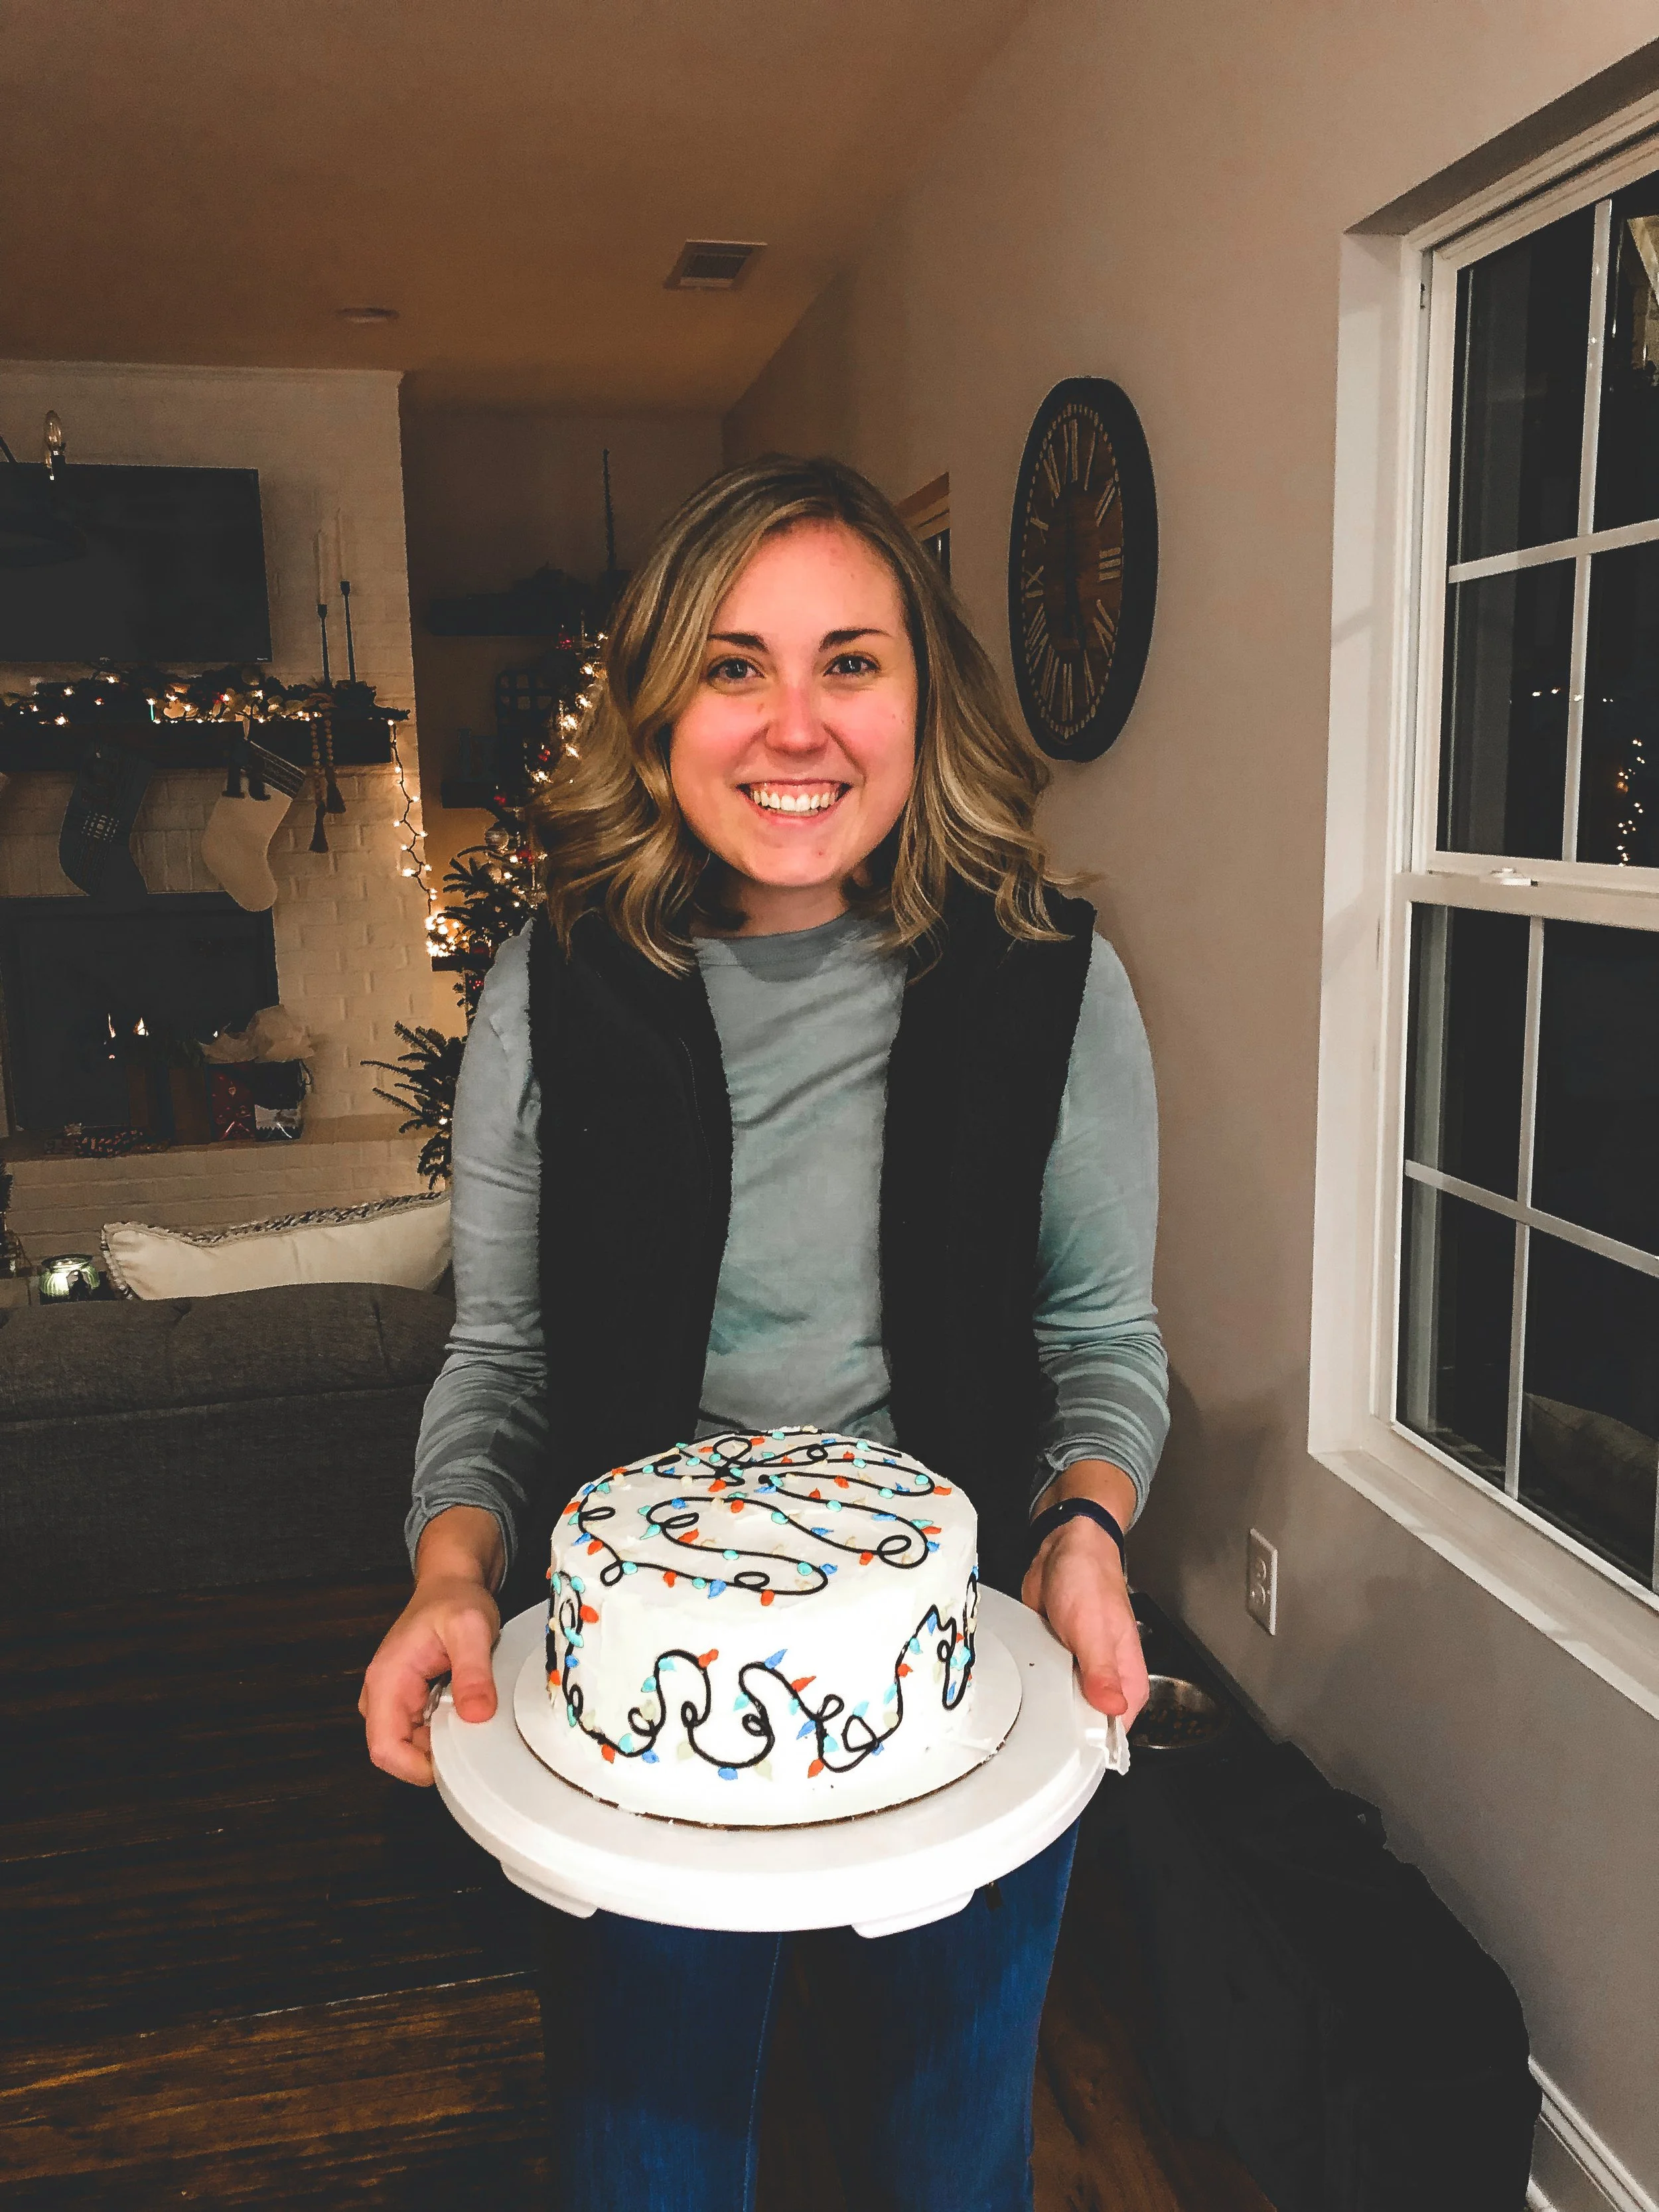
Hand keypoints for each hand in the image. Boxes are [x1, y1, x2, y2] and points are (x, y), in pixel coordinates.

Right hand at [359, 1506, 503, 1786]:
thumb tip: (476, 1714)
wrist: (452, 1585)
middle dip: (435, 1752)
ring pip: (413, 1746)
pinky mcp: (409, 1702)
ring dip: (443, 1739)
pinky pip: (424, 1732)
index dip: (416, 1767)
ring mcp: (395, 1700)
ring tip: (468, 1706)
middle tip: (469, 1728)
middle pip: (399, 1753)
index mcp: (387, 1680)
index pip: (384, 1748)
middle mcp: (383, 1694)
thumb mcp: (471, 1628)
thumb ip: (473, 1672)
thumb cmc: (454, 1600)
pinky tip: (464, 1705)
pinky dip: (447, 1728)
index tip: (453, 1762)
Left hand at [1022, 1471, 1148, 1725]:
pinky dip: (1033, 1684)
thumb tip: (1113, 1709)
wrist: (1062, 1546)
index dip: (1092, 1745)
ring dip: (1044, 1704)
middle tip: (1037, 1729)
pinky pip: (1043, 1684)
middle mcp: (1106, 1679)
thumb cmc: (1088, 1579)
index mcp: (1128, 1678)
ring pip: (1061, 1706)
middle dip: (1063, 1727)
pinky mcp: (1055, 1659)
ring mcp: (1078, 1670)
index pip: (1116, 1731)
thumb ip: (1102, 1673)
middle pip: (1086, 1724)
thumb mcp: (1094, 1630)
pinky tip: (1021, 1685)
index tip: (1066, 1752)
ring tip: (1025, 1706)